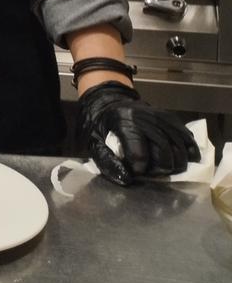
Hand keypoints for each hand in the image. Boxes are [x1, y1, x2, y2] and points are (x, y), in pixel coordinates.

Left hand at [77, 81, 198, 184]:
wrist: (109, 103)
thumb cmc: (101, 126)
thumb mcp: (94, 143)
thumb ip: (107, 162)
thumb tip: (127, 180)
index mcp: (123, 122)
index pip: (139, 154)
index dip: (139, 169)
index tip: (135, 172)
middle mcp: (145, 117)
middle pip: (165, 151)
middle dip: (160, 168)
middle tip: (151, 172)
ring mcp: (161, 116)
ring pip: (180, 146)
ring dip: (176, 163)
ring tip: (164, 168)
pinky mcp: (171, 118)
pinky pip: (187, 138)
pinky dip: (189, 152)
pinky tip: (182, 159)